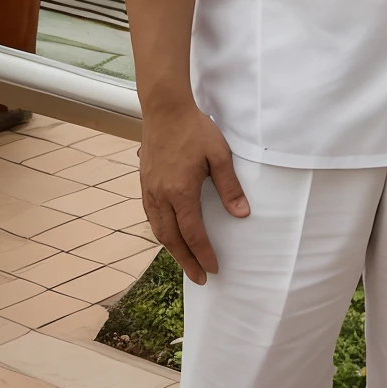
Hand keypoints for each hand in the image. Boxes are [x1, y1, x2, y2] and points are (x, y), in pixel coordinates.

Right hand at [138, 102, 248, 282]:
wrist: (165, 110)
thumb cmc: (195, 130)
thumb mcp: (220, 156)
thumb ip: (230, 187)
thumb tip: (242, 214)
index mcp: (180, 192)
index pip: (193, 233)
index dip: (203, 254)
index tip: (213, 269)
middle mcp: (161, 196)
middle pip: (172, 239)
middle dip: (186, 261)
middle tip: (199, 278)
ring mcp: (149, 190)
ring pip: (158, 230)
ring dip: (172, 248)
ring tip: (185, 261)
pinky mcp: (144, 183)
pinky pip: (151, 216)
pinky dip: (161, 231)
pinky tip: (168, 233)